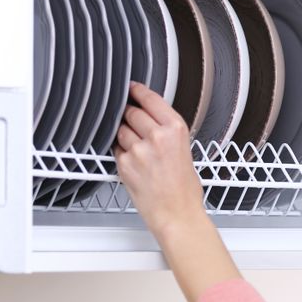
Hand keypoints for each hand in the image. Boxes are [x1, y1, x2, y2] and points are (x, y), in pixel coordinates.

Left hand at [114, 81, 205, 237]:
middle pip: (132, 112)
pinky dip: (121, 152)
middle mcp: (157, 137)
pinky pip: (116, 149)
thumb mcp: (185, 150)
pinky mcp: (125, 164)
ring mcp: (139, 150)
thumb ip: (168, 131)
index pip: (150, 99)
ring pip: (121, 130)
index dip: (137, 91)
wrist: (177, 214)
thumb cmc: (184, 189)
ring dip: (124, 135)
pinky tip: (134, 162)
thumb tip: (150, 117)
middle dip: (130, 116)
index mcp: (176, 130)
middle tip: (135, 126)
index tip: (131, 87)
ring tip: (138, 150)